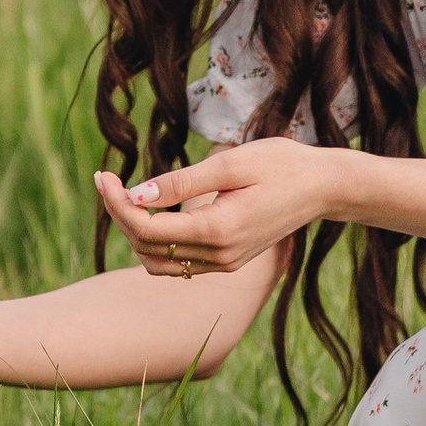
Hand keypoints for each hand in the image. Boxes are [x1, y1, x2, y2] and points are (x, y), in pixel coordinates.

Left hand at [96, 137, 336, 278]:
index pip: (148, 228)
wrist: (322, 187)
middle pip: (147, 246)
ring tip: (123, 195)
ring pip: (158, 261)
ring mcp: (225, 263)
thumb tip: (137, 194)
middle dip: (120, 214)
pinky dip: (155, 242)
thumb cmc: (280, 164)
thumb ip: (182, 181)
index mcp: (219, 230)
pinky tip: (150, 212)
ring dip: (134, 231)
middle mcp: (220, 255)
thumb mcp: (230, 163)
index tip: (103, 175)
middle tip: (106, 179)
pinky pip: (178, 262)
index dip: (118, 204)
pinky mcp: (228, 261)